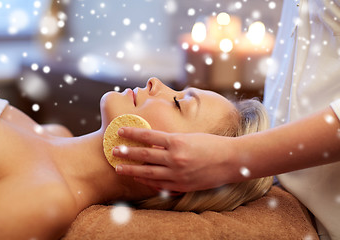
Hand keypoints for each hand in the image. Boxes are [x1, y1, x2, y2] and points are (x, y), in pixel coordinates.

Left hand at [113, 127, 238, 191]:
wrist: (231, 160)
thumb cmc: (211, 144)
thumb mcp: (189, 137)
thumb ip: (171, 141)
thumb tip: (153, 142)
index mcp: (177, 141)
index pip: (148, 136)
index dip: (132, 133)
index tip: (120, 131)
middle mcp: (174, 157)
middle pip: (144, 155)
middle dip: (127, 153)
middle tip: (113, 151)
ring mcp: (177, 173)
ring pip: (148, 172)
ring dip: (131, 170)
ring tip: (119, 168)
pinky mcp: (182, 185)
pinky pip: (160, 184)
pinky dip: (148, 181)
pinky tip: (139, 179)